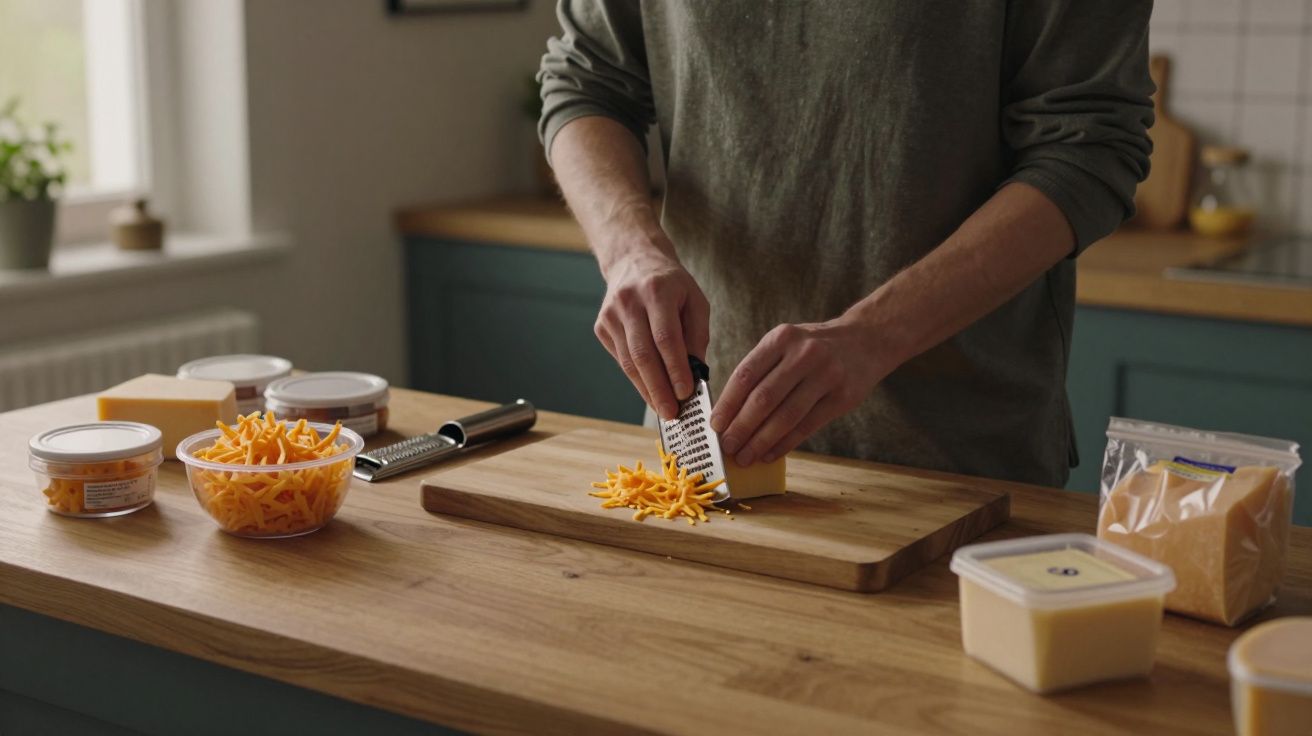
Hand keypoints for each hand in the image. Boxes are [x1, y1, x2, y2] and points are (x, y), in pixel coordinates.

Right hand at [594, 241, 709, 419]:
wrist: (633, 259)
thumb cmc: (671, 284)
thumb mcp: (695, 300)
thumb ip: (697, 335)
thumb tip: (696, 373)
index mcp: (657, 291)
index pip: (666, 338)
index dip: (675, 368)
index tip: (686, 393)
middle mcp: (629, 302)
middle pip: (642, 354)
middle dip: (658, 388)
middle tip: (672, 413)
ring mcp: (611, 315)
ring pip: (629, 361)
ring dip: (646, 389)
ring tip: (663, 410)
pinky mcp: (601, 326)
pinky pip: (621, 359)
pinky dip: (637, 379)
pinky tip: (650, 391)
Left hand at [710, 315, 890, 465]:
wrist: (866, 340)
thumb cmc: (814, 347)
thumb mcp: (786, 343)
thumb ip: (760, 369)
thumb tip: (729, 411)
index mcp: (782, 338)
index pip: (746, 374)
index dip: (727, 403)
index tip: (714, 425)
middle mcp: (804, 354)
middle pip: (764, 398)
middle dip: (741, 427)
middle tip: (727, 447)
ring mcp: (826, 375)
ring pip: (786, 416)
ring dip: (761, 441)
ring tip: (745, 457)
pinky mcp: (842, 397)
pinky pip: (807, 426)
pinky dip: (785, 444)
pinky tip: (769, 454)